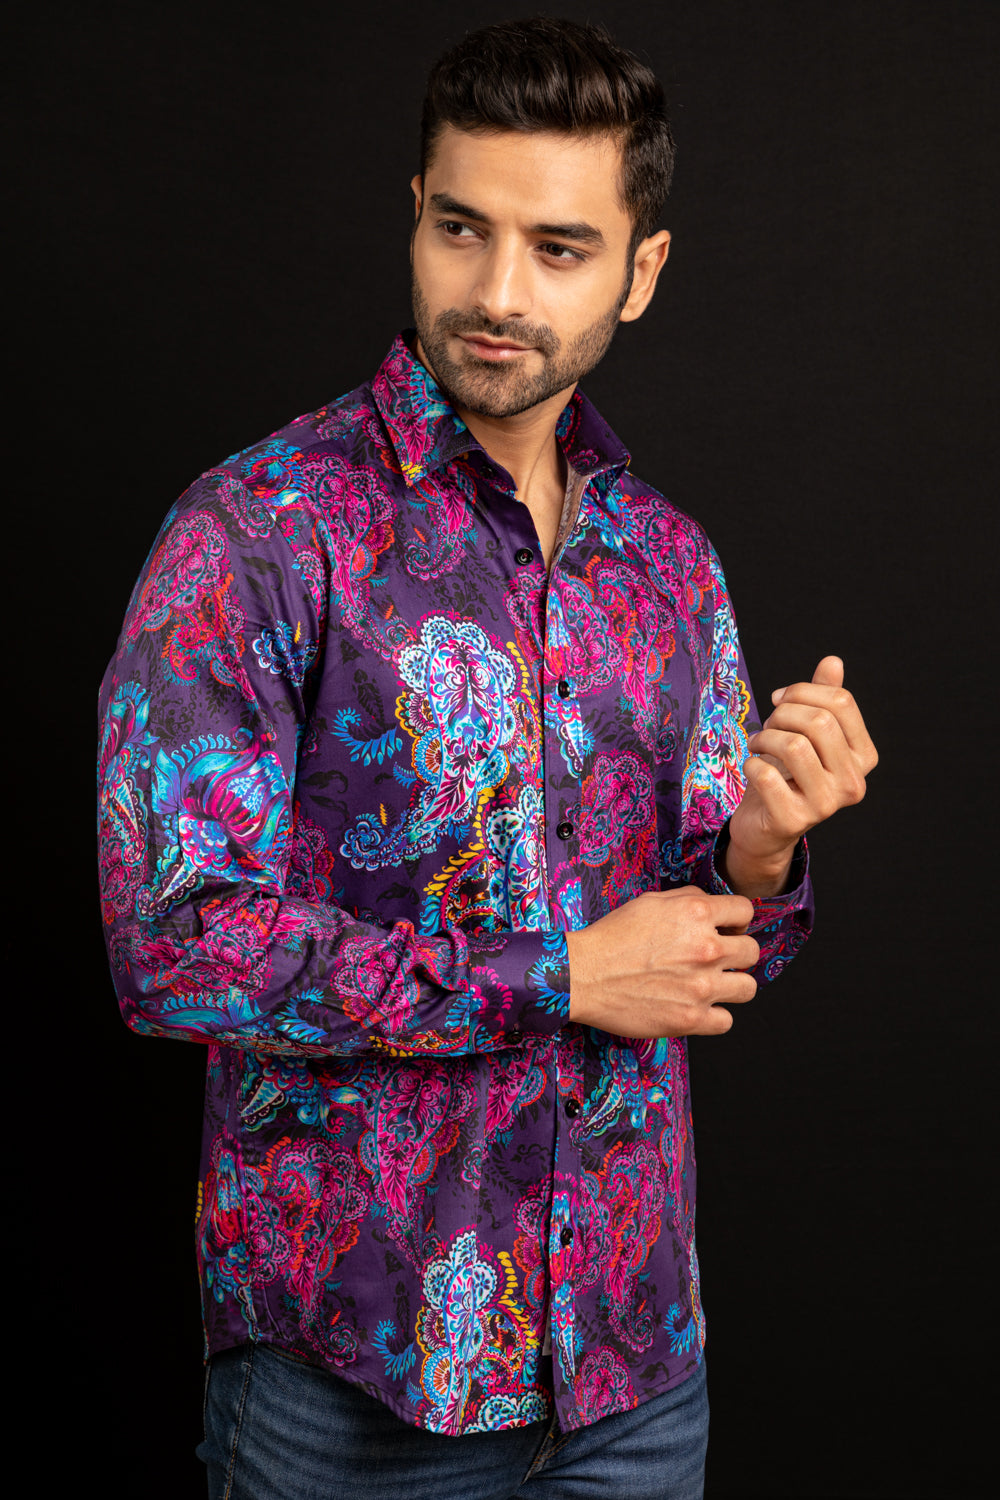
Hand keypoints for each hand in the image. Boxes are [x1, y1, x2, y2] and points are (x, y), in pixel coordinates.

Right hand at [567, 886, 758, 1036]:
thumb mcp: (650, 902)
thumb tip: (712, 905)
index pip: (745, 911)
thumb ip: (687, 899)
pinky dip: (715, 1016)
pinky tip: (698, 1008)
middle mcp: (706, 949)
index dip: (736, 921)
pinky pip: (727, 1021)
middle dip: (737, 953)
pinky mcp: (692, 1019)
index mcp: (696, 915)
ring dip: (733, 986)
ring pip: (748, 988)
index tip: (728, 930)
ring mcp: (701, 987)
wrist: (583, 975)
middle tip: (718, 959)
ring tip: (712, 985)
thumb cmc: (611, 938)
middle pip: (752, 952)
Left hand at [724, 656, 877, 894]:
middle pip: (819, 722)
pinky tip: (750, 768)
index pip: (841, 703)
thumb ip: (822, 699)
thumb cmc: (787, 773)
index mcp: (864, 756)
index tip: (779, 698)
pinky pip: (766, 775)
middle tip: (768, 725)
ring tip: (758, 743)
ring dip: (765, 737)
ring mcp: (827, 805)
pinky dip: (750, 763)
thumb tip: (833, 662)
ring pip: (794, 745)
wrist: (766, 826)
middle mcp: (853, 783)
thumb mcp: (806, 733)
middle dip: (783, 713)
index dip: (803, 691)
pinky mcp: (794, 820)